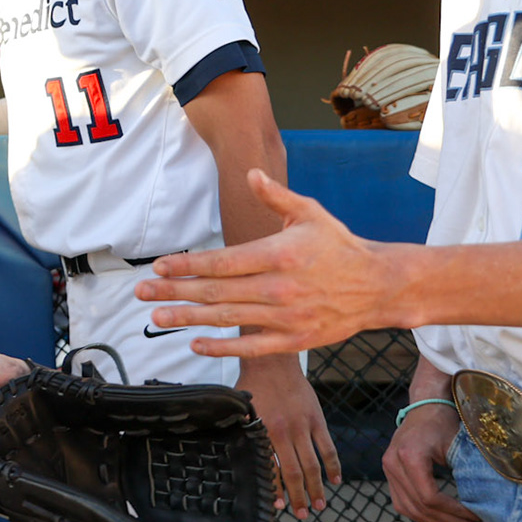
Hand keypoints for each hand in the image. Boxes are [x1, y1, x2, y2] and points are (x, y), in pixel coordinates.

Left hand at [136, 170, 394, 356]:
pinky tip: (195, 343)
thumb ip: (276, 196)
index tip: (159, 266)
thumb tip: (251, 174)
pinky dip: (222, 347)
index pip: (222, 262)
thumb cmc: (340, 246)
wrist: (380, 286)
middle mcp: (279, 288)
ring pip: (228, 319)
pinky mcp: (295, 340)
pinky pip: (252, 346)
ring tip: (158, 317)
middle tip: (141, 292)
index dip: (188, 266)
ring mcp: (287, 317)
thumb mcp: (311, 213)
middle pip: (216, 291)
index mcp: (279, 255)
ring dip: (188, 318)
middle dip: (174, 291)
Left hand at [234, 355, 340, 517]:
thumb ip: (243, 432)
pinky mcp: (317, 419)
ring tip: (320, 506)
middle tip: (303, 514)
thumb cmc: (252, 386)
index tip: (277, 506)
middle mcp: (285, 431)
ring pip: (313, 464)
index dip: (275, 489)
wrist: (272, 360)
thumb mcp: (241, 410)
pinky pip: (328, 447)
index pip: (272, 468)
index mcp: (263, 431)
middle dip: (298, 496)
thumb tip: (235, 456)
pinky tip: (335, 480)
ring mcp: (304, 426)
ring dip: (317, 487)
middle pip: (295, 472)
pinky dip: (333, 465)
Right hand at [383, 403, 481, 521]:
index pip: (429, 497)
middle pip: (419, 507)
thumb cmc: (446, 423)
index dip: (455, 514)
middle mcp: (392, 463)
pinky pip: (403, 503)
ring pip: (408, 509)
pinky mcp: (390, 473)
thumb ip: (468, 475)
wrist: (426, 405)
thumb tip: (488, 509)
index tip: (479, 521)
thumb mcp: (459, 446)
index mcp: (409, 455)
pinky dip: (424, 515)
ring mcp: (388, 468)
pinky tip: (445, 519)